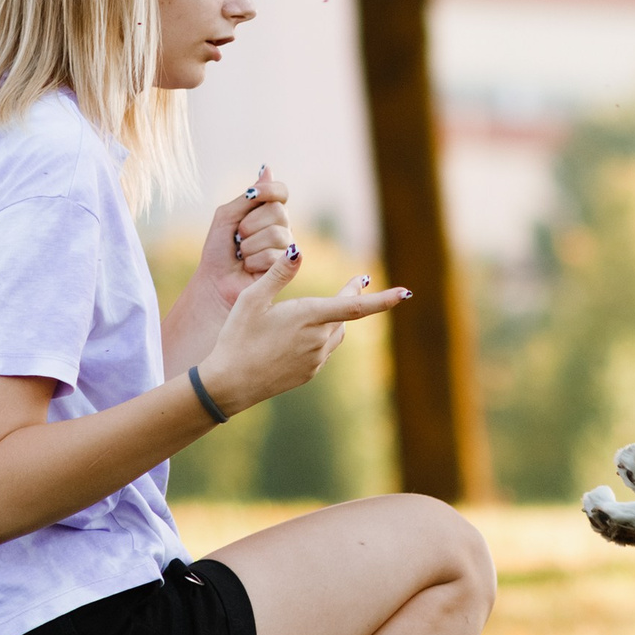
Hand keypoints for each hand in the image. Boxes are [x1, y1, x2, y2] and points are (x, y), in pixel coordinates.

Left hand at [193, 164, 292, 309]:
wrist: (215, 281)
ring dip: (249, 246)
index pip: (281, 192)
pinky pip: (275, 255)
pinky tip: (249, 268)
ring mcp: (287, 248)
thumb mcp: (227, 216)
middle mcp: (282, 227)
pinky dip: (253, 261)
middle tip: (238, 238)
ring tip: (242, 255)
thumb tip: (267, 168)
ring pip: (277, 234)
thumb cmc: (219, 250)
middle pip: (278, 212)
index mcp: (268, 212)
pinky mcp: (287, 268)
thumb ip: (247, 197)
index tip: (251, 195)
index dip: (269, 190)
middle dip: (249, 225)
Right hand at [193, 246, 407, 414]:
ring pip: (337, 333)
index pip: (355, 307)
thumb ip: (278, 274)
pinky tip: (308, 332)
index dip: (382, 299)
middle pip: (346, 315)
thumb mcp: (251, 299)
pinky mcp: (309, 373)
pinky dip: (323, 336)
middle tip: (359, 281)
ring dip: (338, 317)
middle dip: (352, 297)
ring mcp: (315, 360)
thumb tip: (299, 250)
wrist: (229, 384)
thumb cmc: (236, 337)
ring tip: (336, 303)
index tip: (405, 294)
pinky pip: (325, 349)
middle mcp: (318, 340)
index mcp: (308, 317)